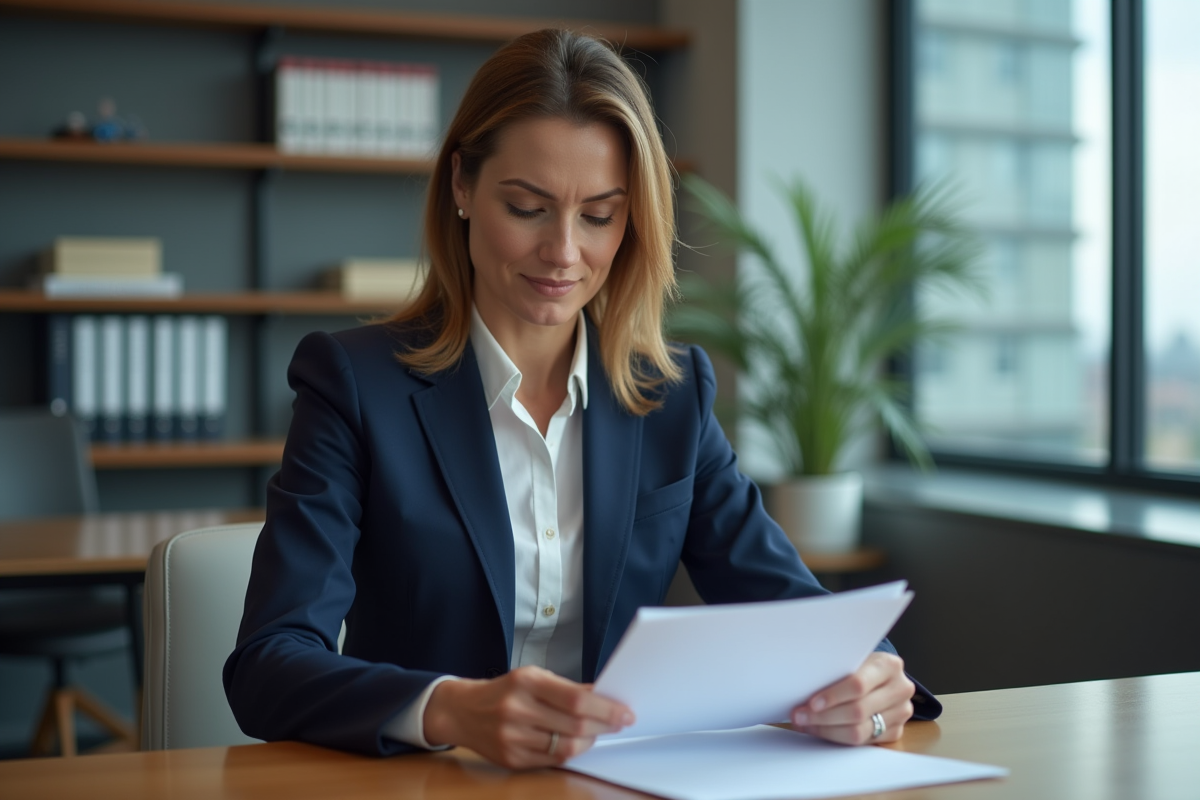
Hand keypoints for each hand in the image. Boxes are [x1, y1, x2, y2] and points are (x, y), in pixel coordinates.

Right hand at [422, 665, 634, 768]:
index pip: (575, 699)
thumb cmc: (505, 690)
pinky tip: (576, 743)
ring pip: (566, 747)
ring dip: (589, 741)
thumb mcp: (533, 677)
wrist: (462, 711)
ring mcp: (513, 737)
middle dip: (604, 726)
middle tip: (620, 723)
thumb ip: (567, 688)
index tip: (625, 712)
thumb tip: (603, 695)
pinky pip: (552, 760)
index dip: (605, 708)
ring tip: (597, 732)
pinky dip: (570, 752)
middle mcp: (517, 709)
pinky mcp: (511, 759)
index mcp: (525, 682)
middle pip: (575, 726)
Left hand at [790, 652, 914, 744]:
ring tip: (806, 725)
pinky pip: (863, 742)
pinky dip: (838, 738)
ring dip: (827, 730)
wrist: (881, 676)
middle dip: (823, 717)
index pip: (858, 684)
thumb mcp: (851, 659)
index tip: (811, 703)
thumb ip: (836, 671)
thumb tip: (801, 689)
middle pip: (858, 711)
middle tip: (800, 717)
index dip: (833, 696)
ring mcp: (901, 712)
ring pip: (859, 732)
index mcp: (889, 665)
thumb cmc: (859, 665)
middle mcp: (900, 689)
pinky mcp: (896, 731)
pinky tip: (821, 730)